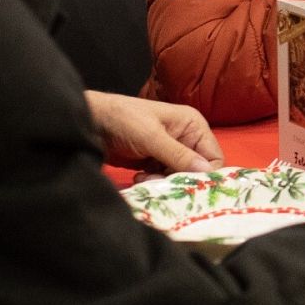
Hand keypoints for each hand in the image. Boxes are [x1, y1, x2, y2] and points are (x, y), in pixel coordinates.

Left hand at [84, 91, 223, 173]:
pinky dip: (154, 181)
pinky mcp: (155, 161)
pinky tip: (139, 176)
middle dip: (180, 179)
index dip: (205, 173)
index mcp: (193, 125)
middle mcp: (186, 138)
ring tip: (145, 177)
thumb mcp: (151, 137)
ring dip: (164, 181)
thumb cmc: (123, 120)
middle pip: (197, 170)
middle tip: (160, 180)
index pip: (214, 156)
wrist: (90, 122)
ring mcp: (170, 150)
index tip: (187, 185)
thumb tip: (206, 172)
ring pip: (180, 177)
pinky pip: (165, 178)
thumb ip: (178, 155)